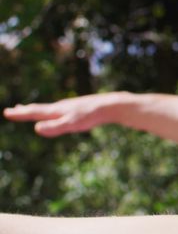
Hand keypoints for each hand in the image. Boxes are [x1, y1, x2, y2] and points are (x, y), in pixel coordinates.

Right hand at [3, 93, 120, 136]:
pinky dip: (52, 111)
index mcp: (57, 110)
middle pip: (40, 108)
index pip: (34, 112)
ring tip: (29, 109)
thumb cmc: (92, 116)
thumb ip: (55, 127)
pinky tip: (57, 114)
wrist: (111, 106)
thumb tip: (36, 128)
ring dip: (37, 109)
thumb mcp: (72, 124)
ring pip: (50, 108)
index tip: (6, 112)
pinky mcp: (79, 108)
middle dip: (25, 110)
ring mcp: (70, 106)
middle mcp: (61, 106)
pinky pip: (61, 110)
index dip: (20, 114)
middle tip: (12, 109)